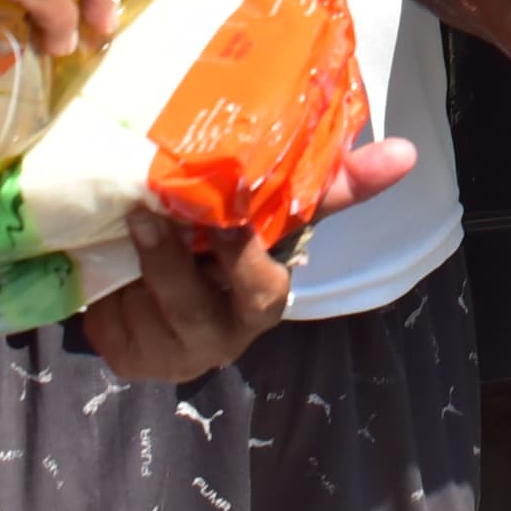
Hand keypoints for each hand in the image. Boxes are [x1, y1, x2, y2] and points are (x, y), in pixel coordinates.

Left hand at [78, 137, 413, 381]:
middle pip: (191, 306)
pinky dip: (104, 288)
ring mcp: (169, 356)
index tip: (227, 222)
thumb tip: (406, 152)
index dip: (243, 257)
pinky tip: (109, 263)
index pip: (262, 287)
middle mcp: (220, 339)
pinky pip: (108, 320)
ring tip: (119, 225)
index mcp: (261, 302)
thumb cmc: (226, 247)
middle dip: (167, 264)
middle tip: (144, 215)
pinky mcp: (126, 358)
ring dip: (128, 267)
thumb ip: (329, 186)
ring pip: (143, 310)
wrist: (162, 296)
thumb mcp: (268, 216)